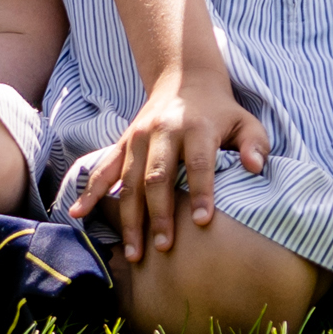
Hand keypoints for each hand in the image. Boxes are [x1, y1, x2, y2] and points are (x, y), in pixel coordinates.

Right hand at [99, 63, 264, 265]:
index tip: (203, 222)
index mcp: (195, 127)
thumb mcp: (246, 121)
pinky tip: (77, 213)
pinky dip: (89, 192)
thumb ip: (255, 144)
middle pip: (157, 177)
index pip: (198, 163)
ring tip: (133, 253)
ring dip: (129, 217)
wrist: (184, 80)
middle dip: (158, 214)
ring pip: (129, 181)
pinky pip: (103, 169)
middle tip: (163, 248)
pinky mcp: (123, 142)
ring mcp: (138, 137)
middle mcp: (162, 131)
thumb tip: (255, 167)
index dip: (201, 192)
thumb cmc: (221, 112)